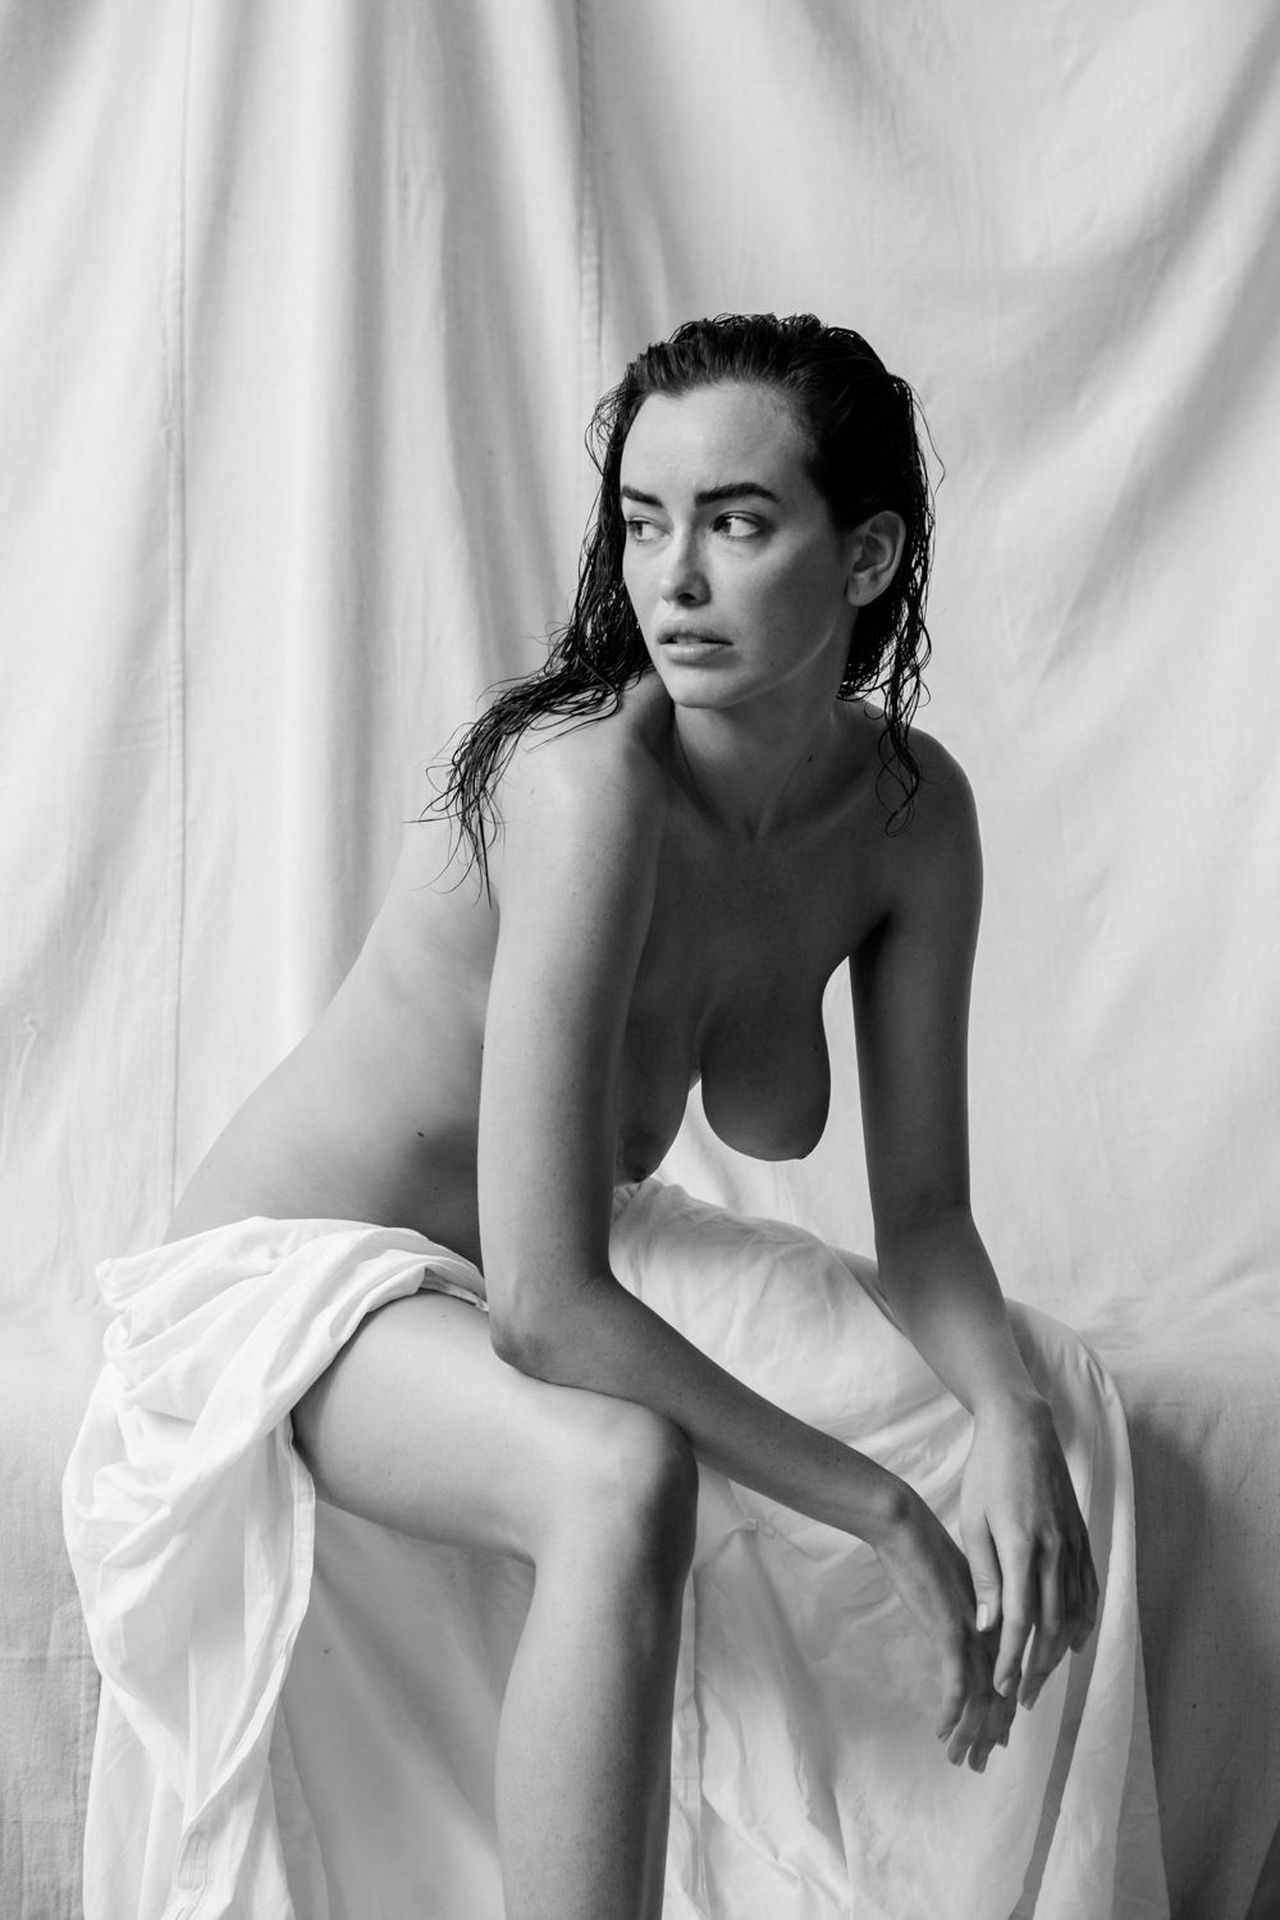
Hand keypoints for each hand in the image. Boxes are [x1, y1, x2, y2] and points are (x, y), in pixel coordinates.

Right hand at [874, 1488, 1015, 1770]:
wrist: (906, 1527)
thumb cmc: (924, 1551)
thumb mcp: (954, 1589)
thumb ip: (967, 1617)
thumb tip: (967, 1641)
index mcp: (997, 1622)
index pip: (1007, 1680)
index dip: (1003, 1716)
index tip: (996, 1742)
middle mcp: (994, 1632)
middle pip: (999, 1697)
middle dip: (989, 1735)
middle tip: (979, 1764)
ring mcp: (975, 1633)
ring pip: (981, 1699)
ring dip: (970, 1734)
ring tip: (960, 1759)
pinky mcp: (951, 1632)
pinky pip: (955, 1687)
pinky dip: (951, 1714)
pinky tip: (941, 1732)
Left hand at [959, 1395, 1098, 1710]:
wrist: (1023, 1428)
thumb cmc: (987, 1472)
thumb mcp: (973, 1521)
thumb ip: (984, 1575)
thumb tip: (989, 1627)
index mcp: (1021, 1547)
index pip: (1021, 1620)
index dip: (1013, 1658)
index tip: (1002, 1688)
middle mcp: (1054, 1550)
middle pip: (1051, 1626)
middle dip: (1036, 1668)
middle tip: (1021, 1700)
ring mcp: (1072, 1544)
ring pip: (1073, 1613)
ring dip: (1058, 1652)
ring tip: (1041, 1678)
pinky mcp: (1081, 1536)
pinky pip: (1089, 1589)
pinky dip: (1083, 1621)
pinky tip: (1072, 1642)